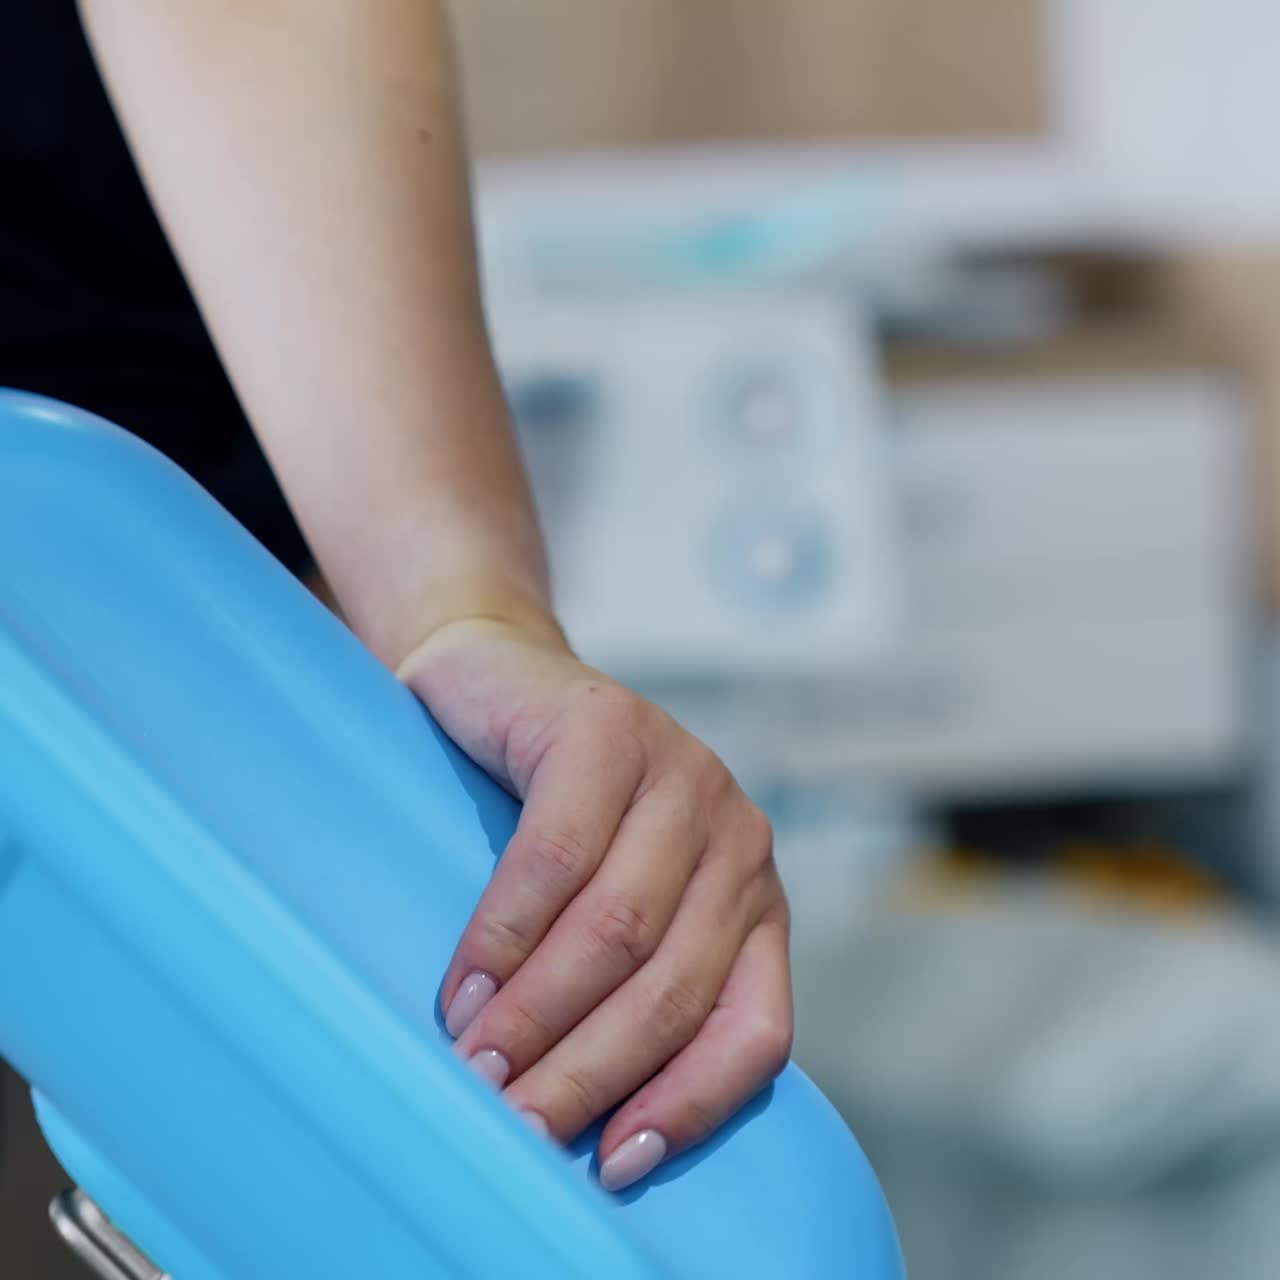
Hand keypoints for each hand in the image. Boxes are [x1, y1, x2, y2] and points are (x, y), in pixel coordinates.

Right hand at [399, 616, 792, 1191]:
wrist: (499, 687)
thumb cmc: (548, 824)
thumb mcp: (609, 911)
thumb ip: (628, 990)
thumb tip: (593, 1133)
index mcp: (752, 900)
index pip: (753, 1027)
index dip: (690, 1106)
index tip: (611, 1166)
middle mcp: (737, 837)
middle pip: (674, 986)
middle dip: (590, 1072)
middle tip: (515, 1123)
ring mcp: (682, 774)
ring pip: (619, 929)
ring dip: (542, 1016)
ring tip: (479, 1066)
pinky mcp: (608, 730)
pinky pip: (559, 858)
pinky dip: (506, 936)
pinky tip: (467, 986)